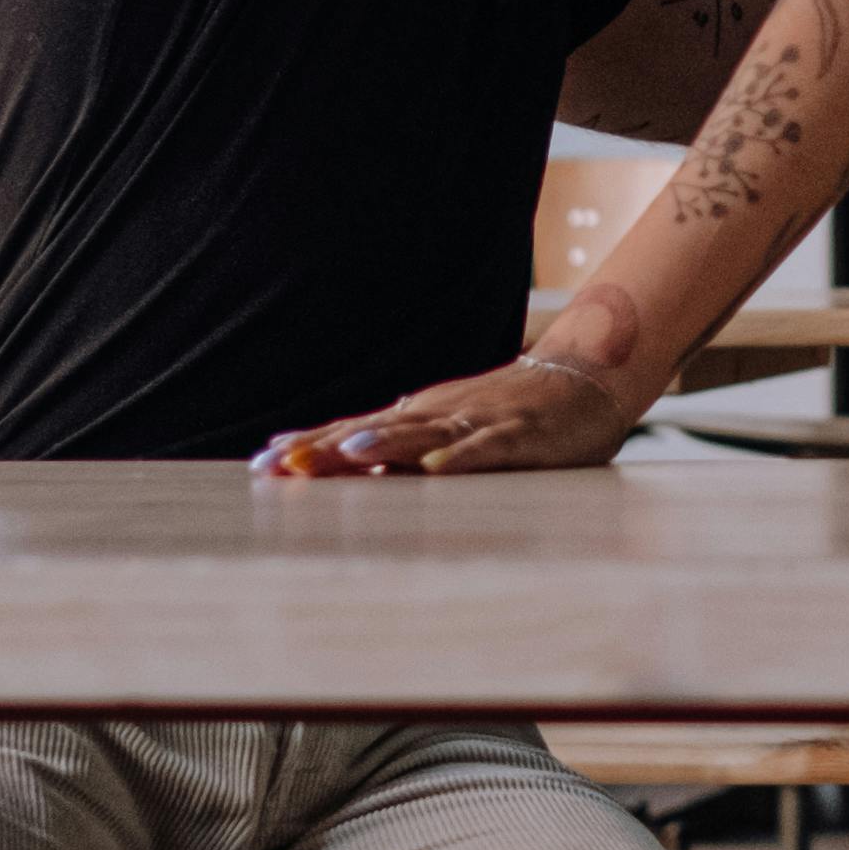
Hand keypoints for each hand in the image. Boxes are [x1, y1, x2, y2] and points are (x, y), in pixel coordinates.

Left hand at [255, 355, 639, 478]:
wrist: (586, 377)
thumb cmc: (514, 412)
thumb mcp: (450, 432)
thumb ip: (404, 450)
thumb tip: (347, 471)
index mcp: (420, 417)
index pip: (354, 430)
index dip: (309, 446)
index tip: (262, 464)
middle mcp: (439, 414)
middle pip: (374, 431)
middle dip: (326, 448)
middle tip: (280, 465)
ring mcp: (478, 422)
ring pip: (422, 435)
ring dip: (383, 445)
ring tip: (344, 456)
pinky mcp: (519, 435)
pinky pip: (485, 449)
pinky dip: (458, 460)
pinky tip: (433, 472)